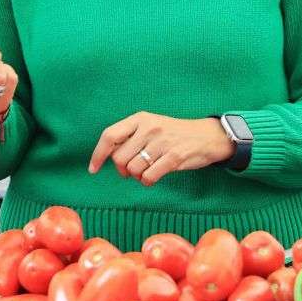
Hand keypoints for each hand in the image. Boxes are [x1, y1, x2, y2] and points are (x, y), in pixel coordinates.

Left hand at [89, 112, 234, 186]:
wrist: (207, 136)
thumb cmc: (174, 134)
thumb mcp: (151, 126)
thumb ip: (130, 137)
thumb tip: (108, 157)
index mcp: (140, 118)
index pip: (109, 136)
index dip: (98, 154)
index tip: (93, 169)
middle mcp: (149, 128)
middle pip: (119, 158)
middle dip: (122, 170)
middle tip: (132, 170)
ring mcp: (162, 142)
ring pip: (133, 169)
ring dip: (137, 176)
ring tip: (147, 171)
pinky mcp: (174, 157)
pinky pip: (148, 177)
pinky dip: (147, 182)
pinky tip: (153, 177)